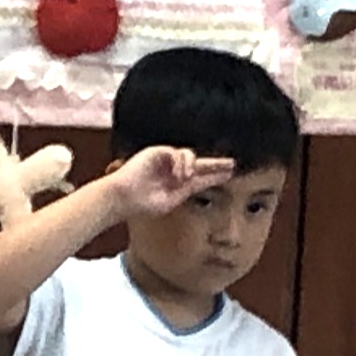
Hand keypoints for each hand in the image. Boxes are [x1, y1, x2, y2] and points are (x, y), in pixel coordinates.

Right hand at [106, 145, 235, 220]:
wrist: (124, 198)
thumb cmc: (143, 204)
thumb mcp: (171, 201)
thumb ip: (186, 190)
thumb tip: (200, 180)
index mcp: (179, 184)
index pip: (201, 177)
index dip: (215, 175)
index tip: (230, 174)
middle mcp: (175, 171)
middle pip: (201, 163)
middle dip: (216, 164)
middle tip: (232, 164)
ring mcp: (166, 160)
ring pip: (189, 156)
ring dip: (192, 167)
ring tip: (186, 178)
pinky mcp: (157, 152)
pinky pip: (176, 153)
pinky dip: (180, 163)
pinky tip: (178, 174)